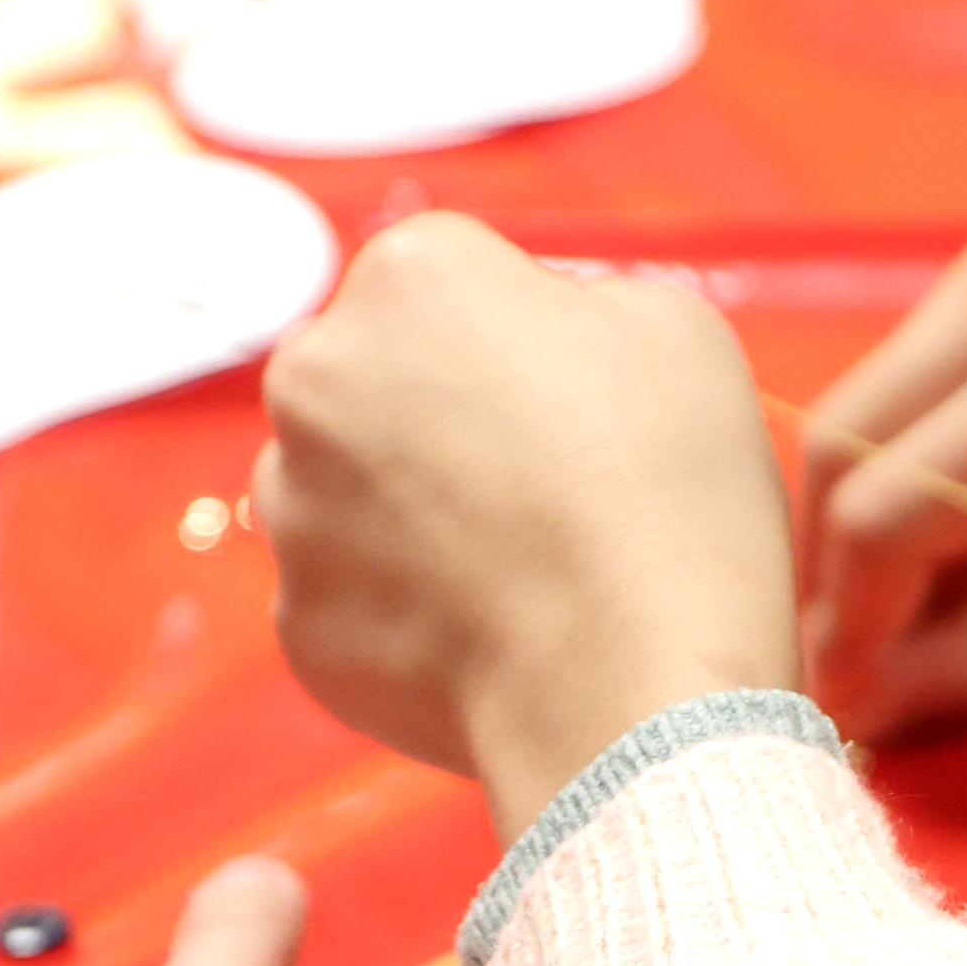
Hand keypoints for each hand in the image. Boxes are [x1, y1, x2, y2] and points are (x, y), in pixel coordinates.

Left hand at [258, 216, 800, 843]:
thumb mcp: (673, 330)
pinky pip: (350, 597)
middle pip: (376, 376)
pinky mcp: (299, 623)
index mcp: (407, 273)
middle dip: (439, 414)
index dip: (522, 337)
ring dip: (409, 510)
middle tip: (540, 483)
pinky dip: (405, 611)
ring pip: (348, 487)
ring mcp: (293, 508)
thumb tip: (533, 347)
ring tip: (517, 566)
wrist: (634, 692)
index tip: (575, 399)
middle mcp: (315, 375)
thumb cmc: (669, 496)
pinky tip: (488, 633)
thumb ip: (577, 307)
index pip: (452, 278)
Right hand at [798, 143, 966, 738]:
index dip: (845, 626)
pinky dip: (910, 451)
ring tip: (909, 609)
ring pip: (864, 402)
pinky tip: (958, 529)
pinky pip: (915, 364)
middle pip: (839, 446)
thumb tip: (870, 706)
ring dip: (865, 511)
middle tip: (854, 664)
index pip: (882, 519)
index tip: (841, 703)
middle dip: (830, 568)